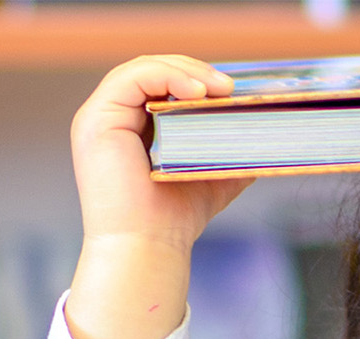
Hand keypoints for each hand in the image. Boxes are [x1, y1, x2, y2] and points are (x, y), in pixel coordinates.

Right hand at [66, 55, 254, 338]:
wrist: (148, 249)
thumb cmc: (173, 221)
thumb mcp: (211, 177)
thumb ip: (228, 153)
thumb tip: (262, 133)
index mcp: (133, 128)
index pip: (163, 85)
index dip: (196, 79)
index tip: (232, 91)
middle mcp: (113, 119)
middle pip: (154, 71)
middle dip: (195, 72)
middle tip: (231, 87)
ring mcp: (100, 117)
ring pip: (143, 69)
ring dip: (186, 72)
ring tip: (220, 89)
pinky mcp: (97, 119)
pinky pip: (132, 78)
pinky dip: (167, 77)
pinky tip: (198, 93)